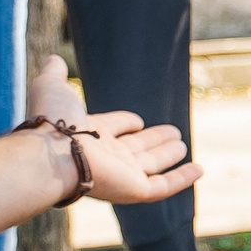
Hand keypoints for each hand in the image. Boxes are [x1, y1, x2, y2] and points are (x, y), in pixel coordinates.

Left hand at [25, 56, 203, 207]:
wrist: (51, 153)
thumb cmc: (51, 120)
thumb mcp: (50, 87)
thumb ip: (53, 72)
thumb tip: (53, 59)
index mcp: (86, 134)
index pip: (111, 130)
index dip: (124, 124)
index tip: (137, 121)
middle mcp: (104, 157)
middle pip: (134, 150)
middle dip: (152, 141)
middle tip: (173, 133)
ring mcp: (120, 175)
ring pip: (150, 166)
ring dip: (167, 155)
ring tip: (182, 144)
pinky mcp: (133, 190)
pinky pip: (163, 186)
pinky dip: (182, 179)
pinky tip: (199, 169)